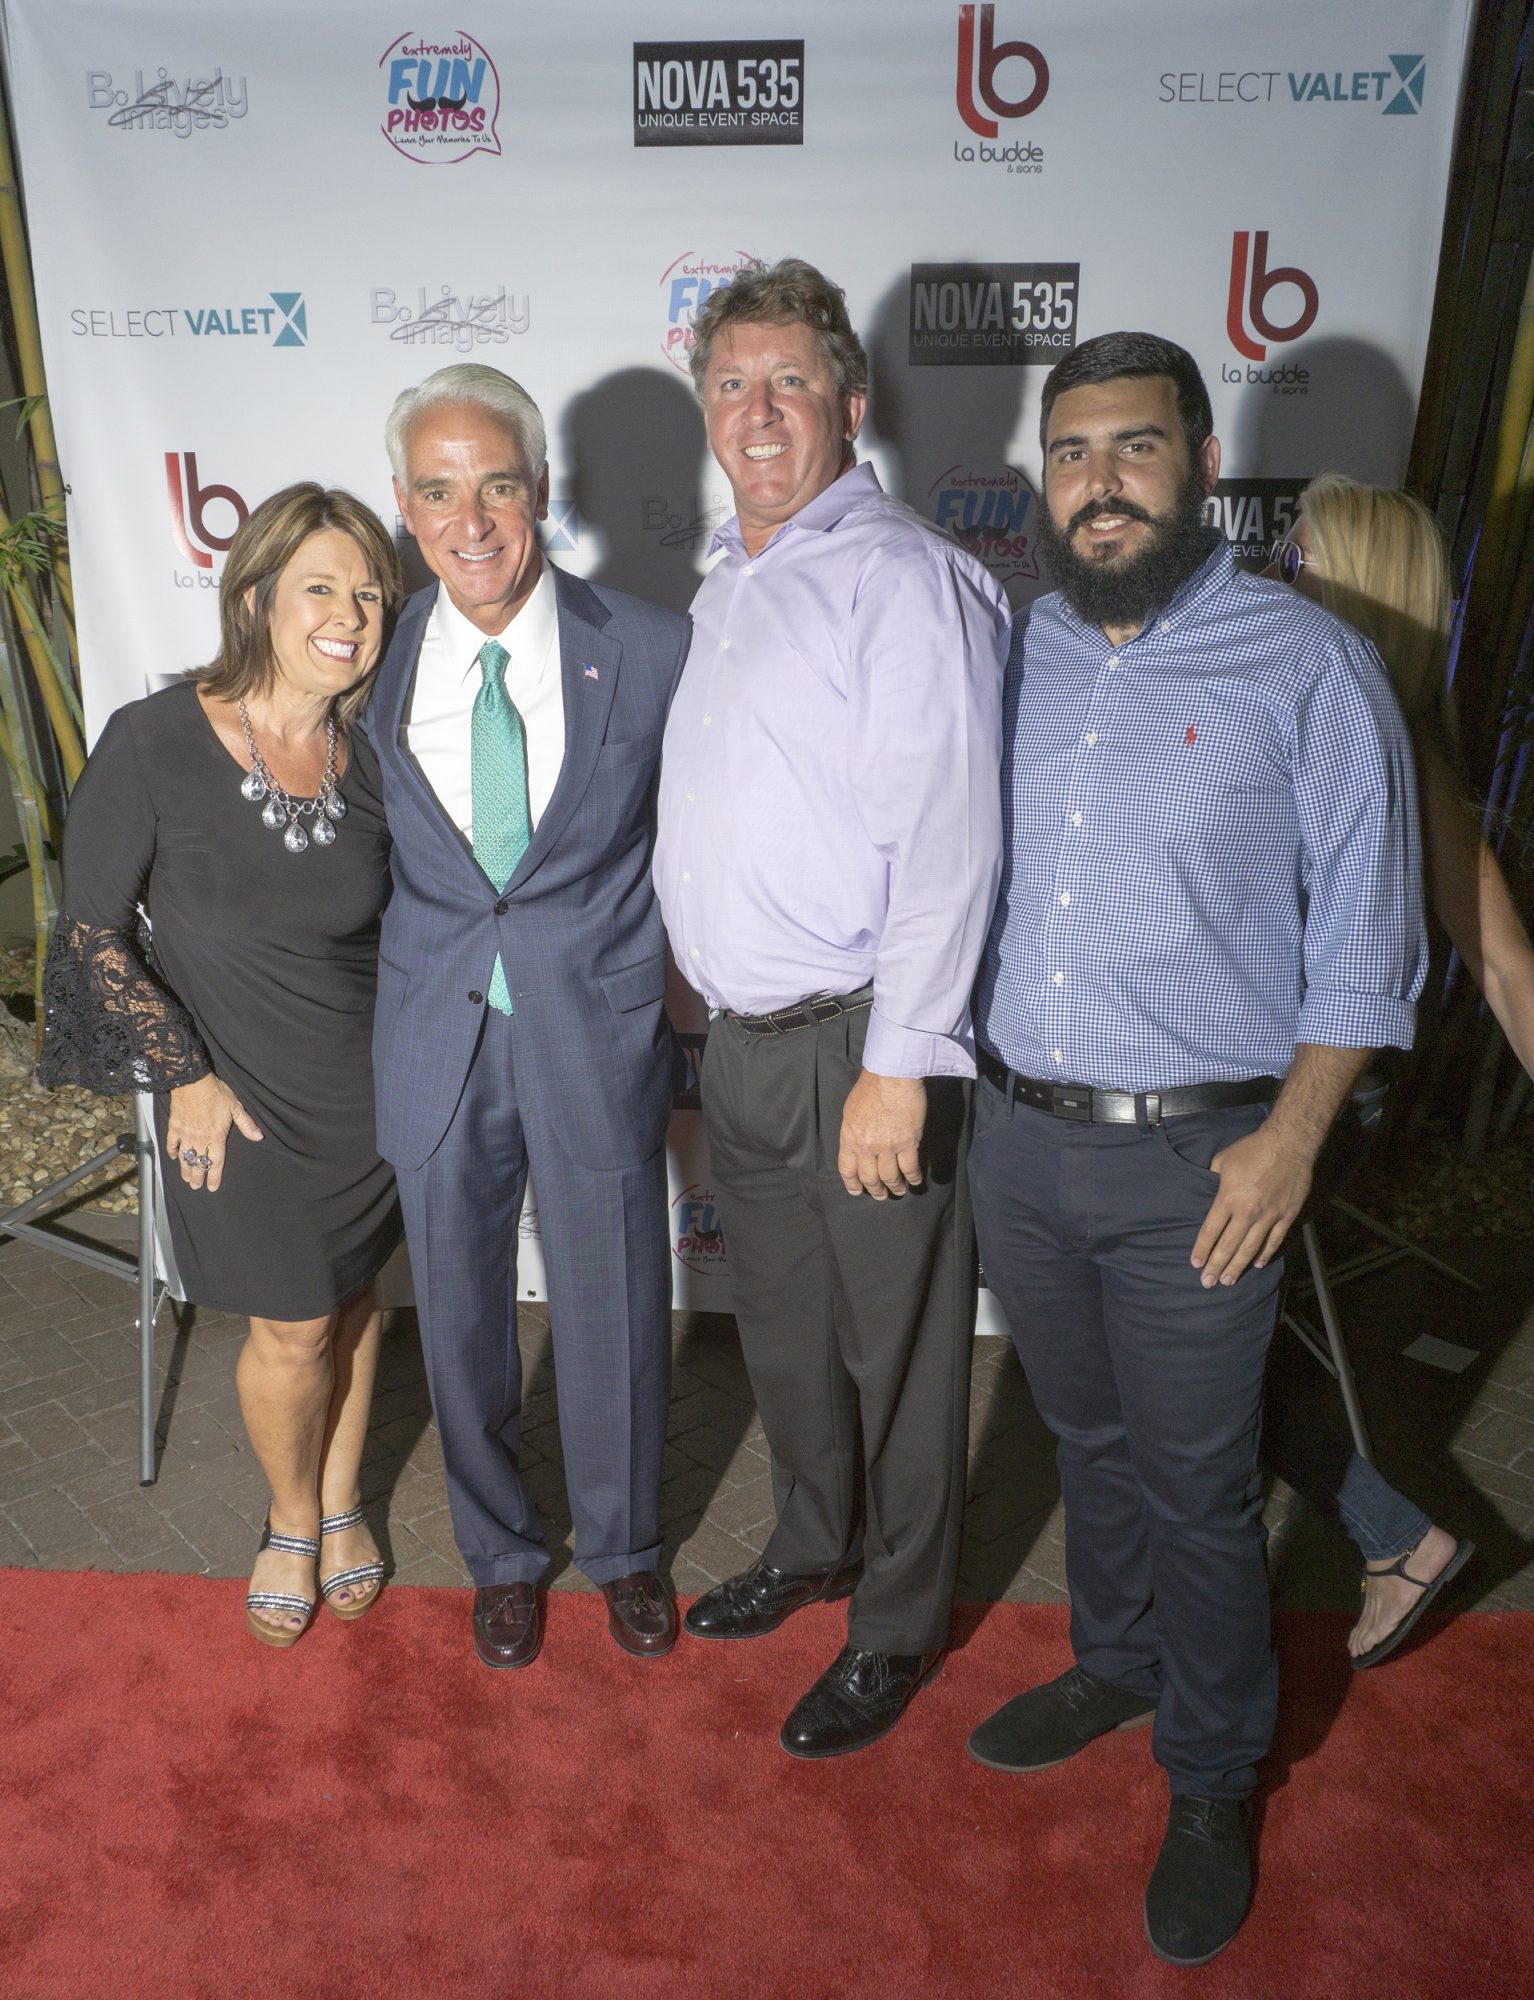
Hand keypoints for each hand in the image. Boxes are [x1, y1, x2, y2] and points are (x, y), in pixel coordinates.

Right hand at [165, 1074, 262, 1192]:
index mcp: (216, 1137)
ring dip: (185, 1169)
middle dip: (198, 1176)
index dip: (215, 1176)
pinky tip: (173, 1157)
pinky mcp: (174, 1127)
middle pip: (199, 1162)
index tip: (212, 1187)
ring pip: (185, 1157)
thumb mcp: (236, 1107)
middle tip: (196, 1186)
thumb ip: (246, 1124)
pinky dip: (172, 1152)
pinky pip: (171, 1144)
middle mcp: (200, 1139)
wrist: (192, 1082)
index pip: (216, 1161)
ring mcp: (185, 1134)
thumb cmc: (216, 1093)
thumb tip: (258, 1137)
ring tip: (186, 1178)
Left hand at [838, 1072, 925, 1198]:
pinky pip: (910, 1168)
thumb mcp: (850, 1111)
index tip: (857, 1191)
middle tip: (881, 1196)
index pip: (848, 1170)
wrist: (891, 1075)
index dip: (853, 1184)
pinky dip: (913, 1178)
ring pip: (890, 1177)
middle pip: (869, 1177)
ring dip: (895, 1187)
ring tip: (898, 1190)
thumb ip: (853, 1132)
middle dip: (875, 1190)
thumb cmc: (870, 1087)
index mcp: (850, 1138)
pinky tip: (915, 1181)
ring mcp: (888, 1147)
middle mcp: (866, 1147)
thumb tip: (857, 1144)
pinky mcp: (908, 1143)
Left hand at [1190, 1123, 1310, 1286]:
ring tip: (1228, 1281)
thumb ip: (1213, 1180)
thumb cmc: (1252, 1149)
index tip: (1196, 1264)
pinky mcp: (1286, 1216)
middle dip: (1216, 1266)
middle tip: (1208, 1283)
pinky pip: (1274, 1241)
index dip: (1202, 1250)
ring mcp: (1268, 1217)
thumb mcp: (1222, 1161)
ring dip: (1238, 1267)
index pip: (1211, 1232)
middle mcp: (1247, 1213)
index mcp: (1228, 1199)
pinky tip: (1257, 1265)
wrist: (1288, 1144)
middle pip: (1228, 1246)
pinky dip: (1265, 1254)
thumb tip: (1208, 1191)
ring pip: (1251, 1249)